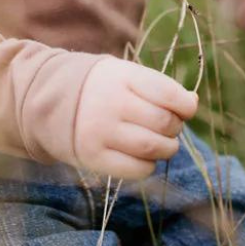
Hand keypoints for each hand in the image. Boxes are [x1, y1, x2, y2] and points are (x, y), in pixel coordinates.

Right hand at [73, 58, 197, 179]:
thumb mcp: (126, 76)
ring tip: (161, 142)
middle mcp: (110, 103)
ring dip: (167, 148)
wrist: (52, 102)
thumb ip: (159, 88)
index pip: (167, 92)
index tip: (186, 108)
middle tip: (167, 125)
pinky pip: (137, 169)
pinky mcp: (93, 157)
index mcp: (121, 76)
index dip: (185, 105)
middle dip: (175, 127)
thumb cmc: (102, 88)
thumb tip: (192, 103)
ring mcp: (100, 131)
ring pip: (153, 147)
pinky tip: (143, 156)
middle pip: (164, 122)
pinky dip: (149, 165)